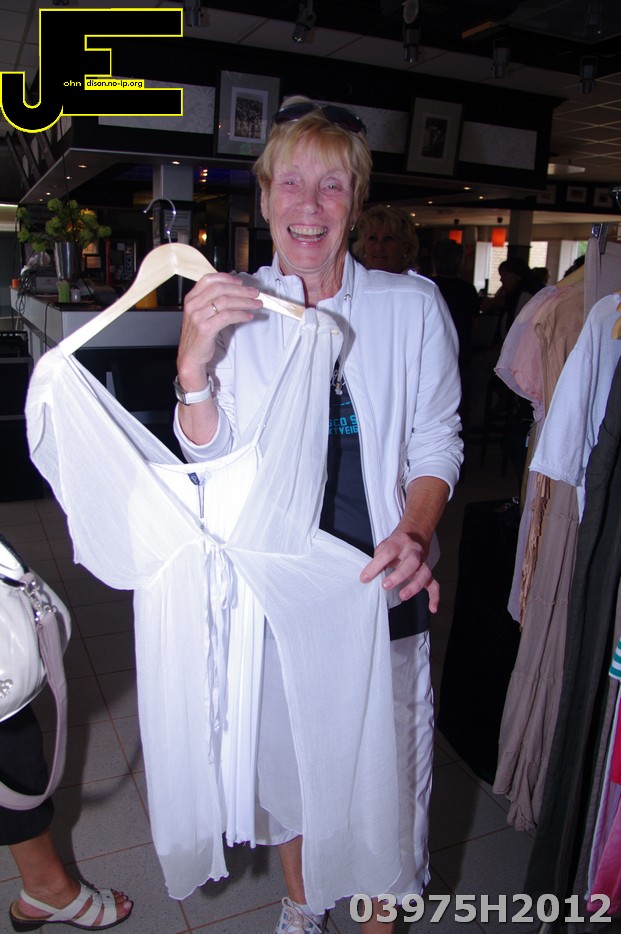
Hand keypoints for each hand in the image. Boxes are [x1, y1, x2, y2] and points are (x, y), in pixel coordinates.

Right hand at [177, 272, 262, 386]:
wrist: (190, 356)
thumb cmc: (198, 336)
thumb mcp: (200, 314)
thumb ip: (211, 302)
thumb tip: (234, 292)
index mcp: (191, 299)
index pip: (209, 280)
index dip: (226, 278)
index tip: (240, 282)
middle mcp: (193, 305)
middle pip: (220, 289)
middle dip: (241, 290)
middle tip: (254, 293)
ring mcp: (198, 316)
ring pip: (226, 302)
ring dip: (245, 302)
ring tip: (256, 304)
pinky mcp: (206, 328)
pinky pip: (227, 316)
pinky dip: (241, 315)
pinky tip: (248, 316)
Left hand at [360, 530, 439, 611]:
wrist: (414, 535)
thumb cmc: (396, 544)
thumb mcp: (384, 546)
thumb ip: (377, 560)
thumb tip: (366, 577)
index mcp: (400, 542)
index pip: (388, 553)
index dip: (376, 566)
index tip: (365, 578)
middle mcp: (414, 551)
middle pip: (411, 562)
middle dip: (399, 575)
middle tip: (386, 585)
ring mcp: (422, 562)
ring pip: (424, 574)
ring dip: (414, 586)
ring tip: (403, 596)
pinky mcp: (427, 572)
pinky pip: (434, 584)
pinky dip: (434, 597)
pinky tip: (432, 608)